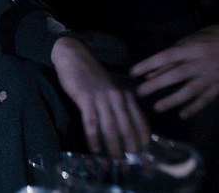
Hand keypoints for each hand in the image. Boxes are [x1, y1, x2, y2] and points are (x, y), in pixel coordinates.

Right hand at [51, 36, 150, 156]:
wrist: (74, 56)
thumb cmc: (91, 75)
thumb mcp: (111, 87)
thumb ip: (120, 102)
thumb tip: (126, 124)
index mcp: (126, 95)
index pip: (141, 120)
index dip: (143, 138)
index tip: (144, 153)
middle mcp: (117, 97)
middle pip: (128, 127)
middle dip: (131, 146)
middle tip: (131, 162)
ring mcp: (102, 98)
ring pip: (111, 127)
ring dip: (114, 145)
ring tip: (115, 160)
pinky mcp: (85, 98)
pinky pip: (91, 123)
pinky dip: (94, 138)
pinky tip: (95, 149)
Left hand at [130, 18, 218, 118]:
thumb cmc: (212, 38)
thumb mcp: (189, 41)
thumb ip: (171, 57)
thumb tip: (150, 73)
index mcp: (193, 48)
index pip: (167, 56)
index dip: (149, 64)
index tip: (133, 72)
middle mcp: (202, 63)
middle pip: (177, 75)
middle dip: (157, 85)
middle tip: (140, 92)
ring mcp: (212, 76)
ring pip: (191, 90)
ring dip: (173, 100)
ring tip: (157, 107)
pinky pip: (206, 99)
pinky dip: (194, 107)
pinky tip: (182, 115)